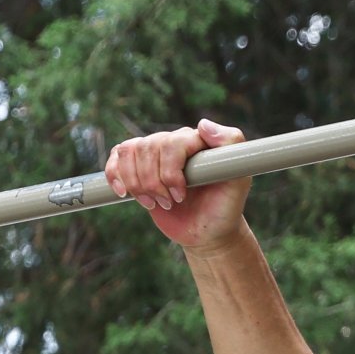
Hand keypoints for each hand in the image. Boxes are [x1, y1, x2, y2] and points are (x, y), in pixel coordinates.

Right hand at [104, 120, 251, 250]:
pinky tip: (124, 193)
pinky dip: (115, 176)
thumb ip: (231, 145)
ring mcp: (154, 154)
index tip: (181, 196)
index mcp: (197, 140)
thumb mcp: (239, 181)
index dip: (169, 172)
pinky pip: (116, 158)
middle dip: (153, 183)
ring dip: (137, 184)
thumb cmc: (224, 207)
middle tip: (171, 204)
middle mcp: (174, 142)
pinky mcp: (137, 168)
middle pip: (146, 149)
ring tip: (155, 203)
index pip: (171, 143)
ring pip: (128, 153)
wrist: (206, 230)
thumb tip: (202, 123)